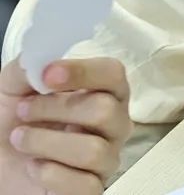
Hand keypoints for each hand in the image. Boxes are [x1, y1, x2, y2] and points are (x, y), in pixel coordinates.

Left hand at [1, 58, 131, 194]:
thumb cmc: (11, 122)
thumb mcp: (12, 87)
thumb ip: (29, 67)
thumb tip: (44, 61)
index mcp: (102, 93)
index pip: (114, 74)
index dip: (84, 72)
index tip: (48, 76)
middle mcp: (113, 125)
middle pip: (105, 110)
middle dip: (55, 109)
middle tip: (23, 111)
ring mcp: (106, 159)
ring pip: (93, 150)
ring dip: (45, 143)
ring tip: (19, 140)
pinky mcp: (92, 190)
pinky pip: (84, 184)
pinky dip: (50, 174)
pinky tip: (34, 168)